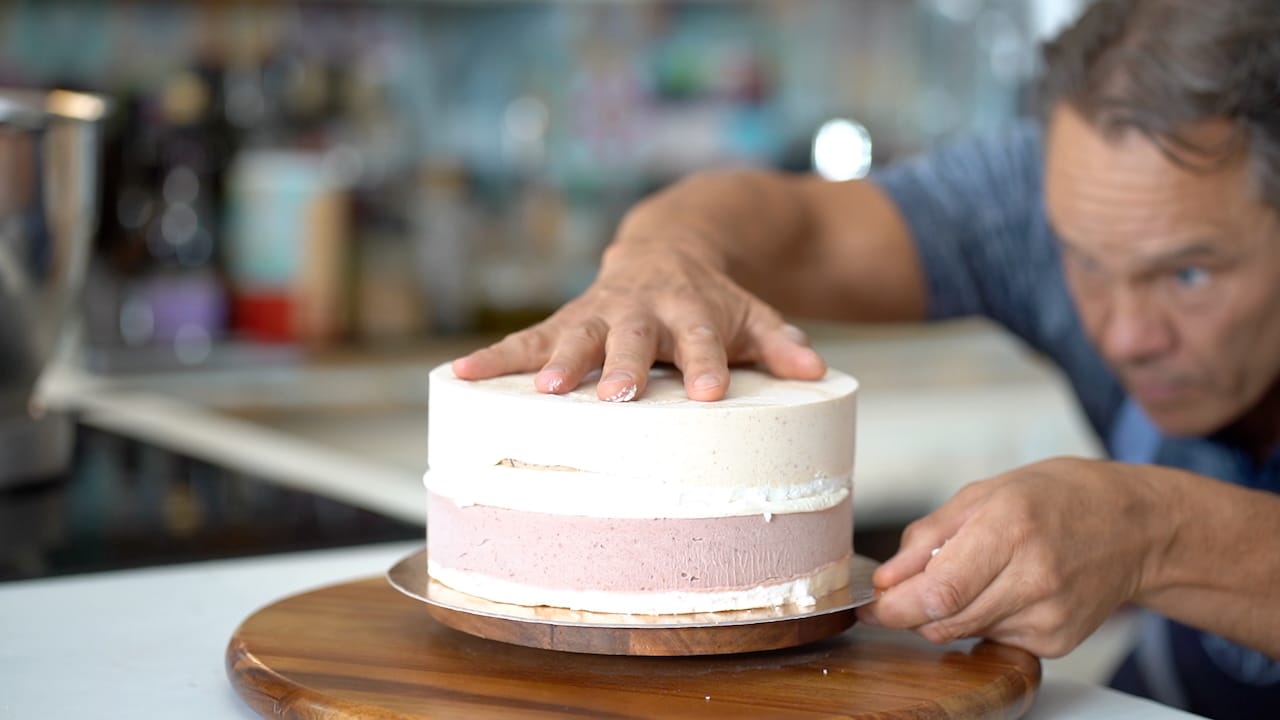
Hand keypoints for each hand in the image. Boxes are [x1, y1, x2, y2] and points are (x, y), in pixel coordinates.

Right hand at [452, 244, 825, 400]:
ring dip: (557, 362)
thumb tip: (817, 372)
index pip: (703, 337)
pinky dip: (492, 358)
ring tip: (545, 392)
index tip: (708, 394)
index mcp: (691, 307)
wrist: (669, 245)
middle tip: (617, 396)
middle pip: (633, 337)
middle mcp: (641, 308)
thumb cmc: (713, 298)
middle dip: (623, 366)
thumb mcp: (753, 313)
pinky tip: (458, 378)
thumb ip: (781, 342)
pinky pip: (523, 340)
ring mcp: (598, 312)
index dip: (706, 363)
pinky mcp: (565, 320)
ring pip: (574, 335)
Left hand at [856, 457, 1166, 656]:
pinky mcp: (1059, 642)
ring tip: (976, 574)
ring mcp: (1050, 615)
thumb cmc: (1055, 499)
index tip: (872, 605)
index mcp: (1011, 527)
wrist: (1133, 526)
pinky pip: (994, 639)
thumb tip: (888, 579)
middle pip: (945, 620)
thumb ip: (928, 538)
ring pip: (964, 632)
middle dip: (913, 609)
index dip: (895, 605)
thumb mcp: (983, 494)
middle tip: (910, 586)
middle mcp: (1035, 576)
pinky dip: (984, 619)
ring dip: (950, 612)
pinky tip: (1007, 590)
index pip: (940, 590)